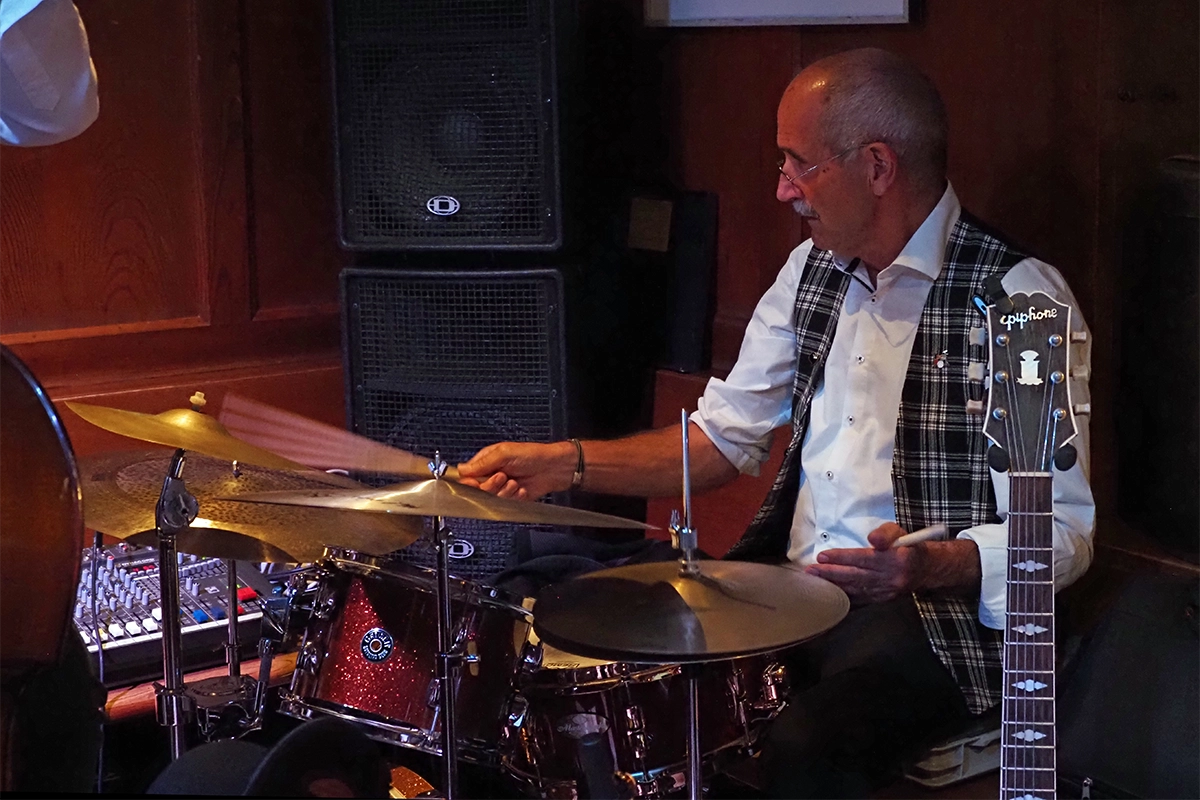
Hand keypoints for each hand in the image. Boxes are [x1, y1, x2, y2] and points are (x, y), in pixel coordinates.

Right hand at [456, 441, 574, 500]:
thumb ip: (482, 462)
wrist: (553, 468)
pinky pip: (506, 504)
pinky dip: (515, 498)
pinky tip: (521, 489)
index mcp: (487, 461)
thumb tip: (461, 468)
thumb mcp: (504, 453)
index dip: (469, 482)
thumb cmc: (532, 455)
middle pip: (478, 490)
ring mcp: (502, 487)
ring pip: (492, 499)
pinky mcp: (511, 498)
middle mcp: (492, 475)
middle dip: (491, 486)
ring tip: (515, 482)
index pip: (467, 475)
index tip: (474, 483)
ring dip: (505, 492)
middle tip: (502, 477)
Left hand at [803, 522, 925, 604]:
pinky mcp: (883, 600)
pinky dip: (844, 597)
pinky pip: (860, 600)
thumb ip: (885, 533)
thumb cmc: (908, 546)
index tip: (822, 556)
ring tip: (815, 580)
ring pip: (856, 589)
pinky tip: (829, 594)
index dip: (841, 557)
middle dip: (831, 573)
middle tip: (811, 570)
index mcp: (896, 559)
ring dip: (834, 585)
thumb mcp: (900, 532)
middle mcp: (891, 578)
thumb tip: (872, 539)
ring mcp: (887, 592)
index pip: (863, 558)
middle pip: (856, 576)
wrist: (926, 569)